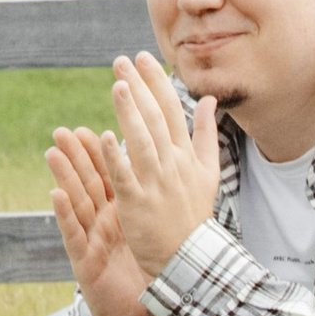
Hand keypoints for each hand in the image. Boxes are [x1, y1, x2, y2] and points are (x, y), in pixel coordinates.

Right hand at [46, 125, 149, 315]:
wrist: (136, 315)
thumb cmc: (141, 273)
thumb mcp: (147, 235)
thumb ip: (148, 205)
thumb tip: (161, 177)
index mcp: (120, 213)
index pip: (108, 178)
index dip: (99, 154)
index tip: (91, 127)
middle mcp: (102, 222)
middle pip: (88, 184)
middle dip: (75, 157)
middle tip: (63, 131)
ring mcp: (91, 240)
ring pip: (76, 203)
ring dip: (63, 177)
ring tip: (52, 152)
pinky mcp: (85, 261)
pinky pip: (74, 234)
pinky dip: (64, 214)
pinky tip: (55, 194)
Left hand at [104, 51, 222, 279]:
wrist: (190, 257)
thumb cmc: (194, 214)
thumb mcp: (209, 172)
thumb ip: (207, 134)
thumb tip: (210, 101)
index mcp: (186, 155)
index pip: (171, 110)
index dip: (156, 82)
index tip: (142, 58)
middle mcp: (172, 164)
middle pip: (154, 119)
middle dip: (138, 87)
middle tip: (121, 61)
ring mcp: (155, 183)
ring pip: (141, 141)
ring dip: (129, 112)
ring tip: (117, 85)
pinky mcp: (138, 204)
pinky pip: (126, 176)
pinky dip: (116, 157)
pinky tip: (104, 136)